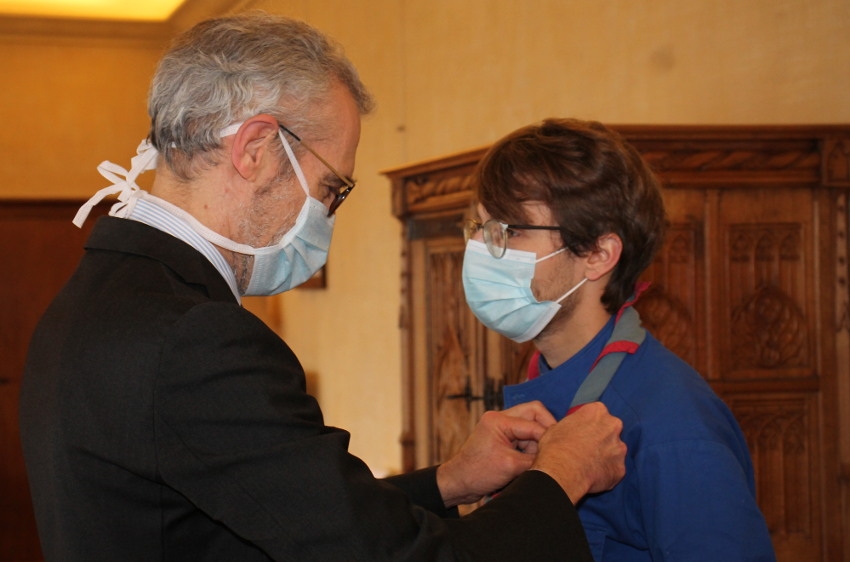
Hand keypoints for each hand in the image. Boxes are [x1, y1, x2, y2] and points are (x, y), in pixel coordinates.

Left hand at [436, 400, 556, 506]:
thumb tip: (556, 457)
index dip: (548, 436)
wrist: (458, 483)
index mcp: (498, 420)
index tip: (560, 451)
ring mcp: (501, 427)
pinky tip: (532, 461)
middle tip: (554, 448)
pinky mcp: (503, 438)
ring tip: (538, 460)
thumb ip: (535, 459)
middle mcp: (500, 418)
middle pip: (534, 413)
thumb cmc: (477, 473)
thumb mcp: (510, 467)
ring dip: (537, 442)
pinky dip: (531, 447)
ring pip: (531, 425)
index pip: (533, 422)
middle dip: (546, 430)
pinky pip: (524, 436)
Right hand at [531, 401, 625, 503]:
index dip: (589, 423)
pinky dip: (606, 472)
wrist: (562, 472)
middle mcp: (613, 426)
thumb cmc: (556, 447)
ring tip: (589, 464)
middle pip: (610, 429)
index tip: (583, 431)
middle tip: (588, 447)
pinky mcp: (620, 468)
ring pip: (615, 450)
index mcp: (597, 411)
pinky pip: (614, 468)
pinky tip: (593, 475)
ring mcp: (619, 448)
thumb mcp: (556, 426)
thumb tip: (571, 432)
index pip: (597, 413)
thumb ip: (572, 425)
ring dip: (606, 455)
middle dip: (602, 437)